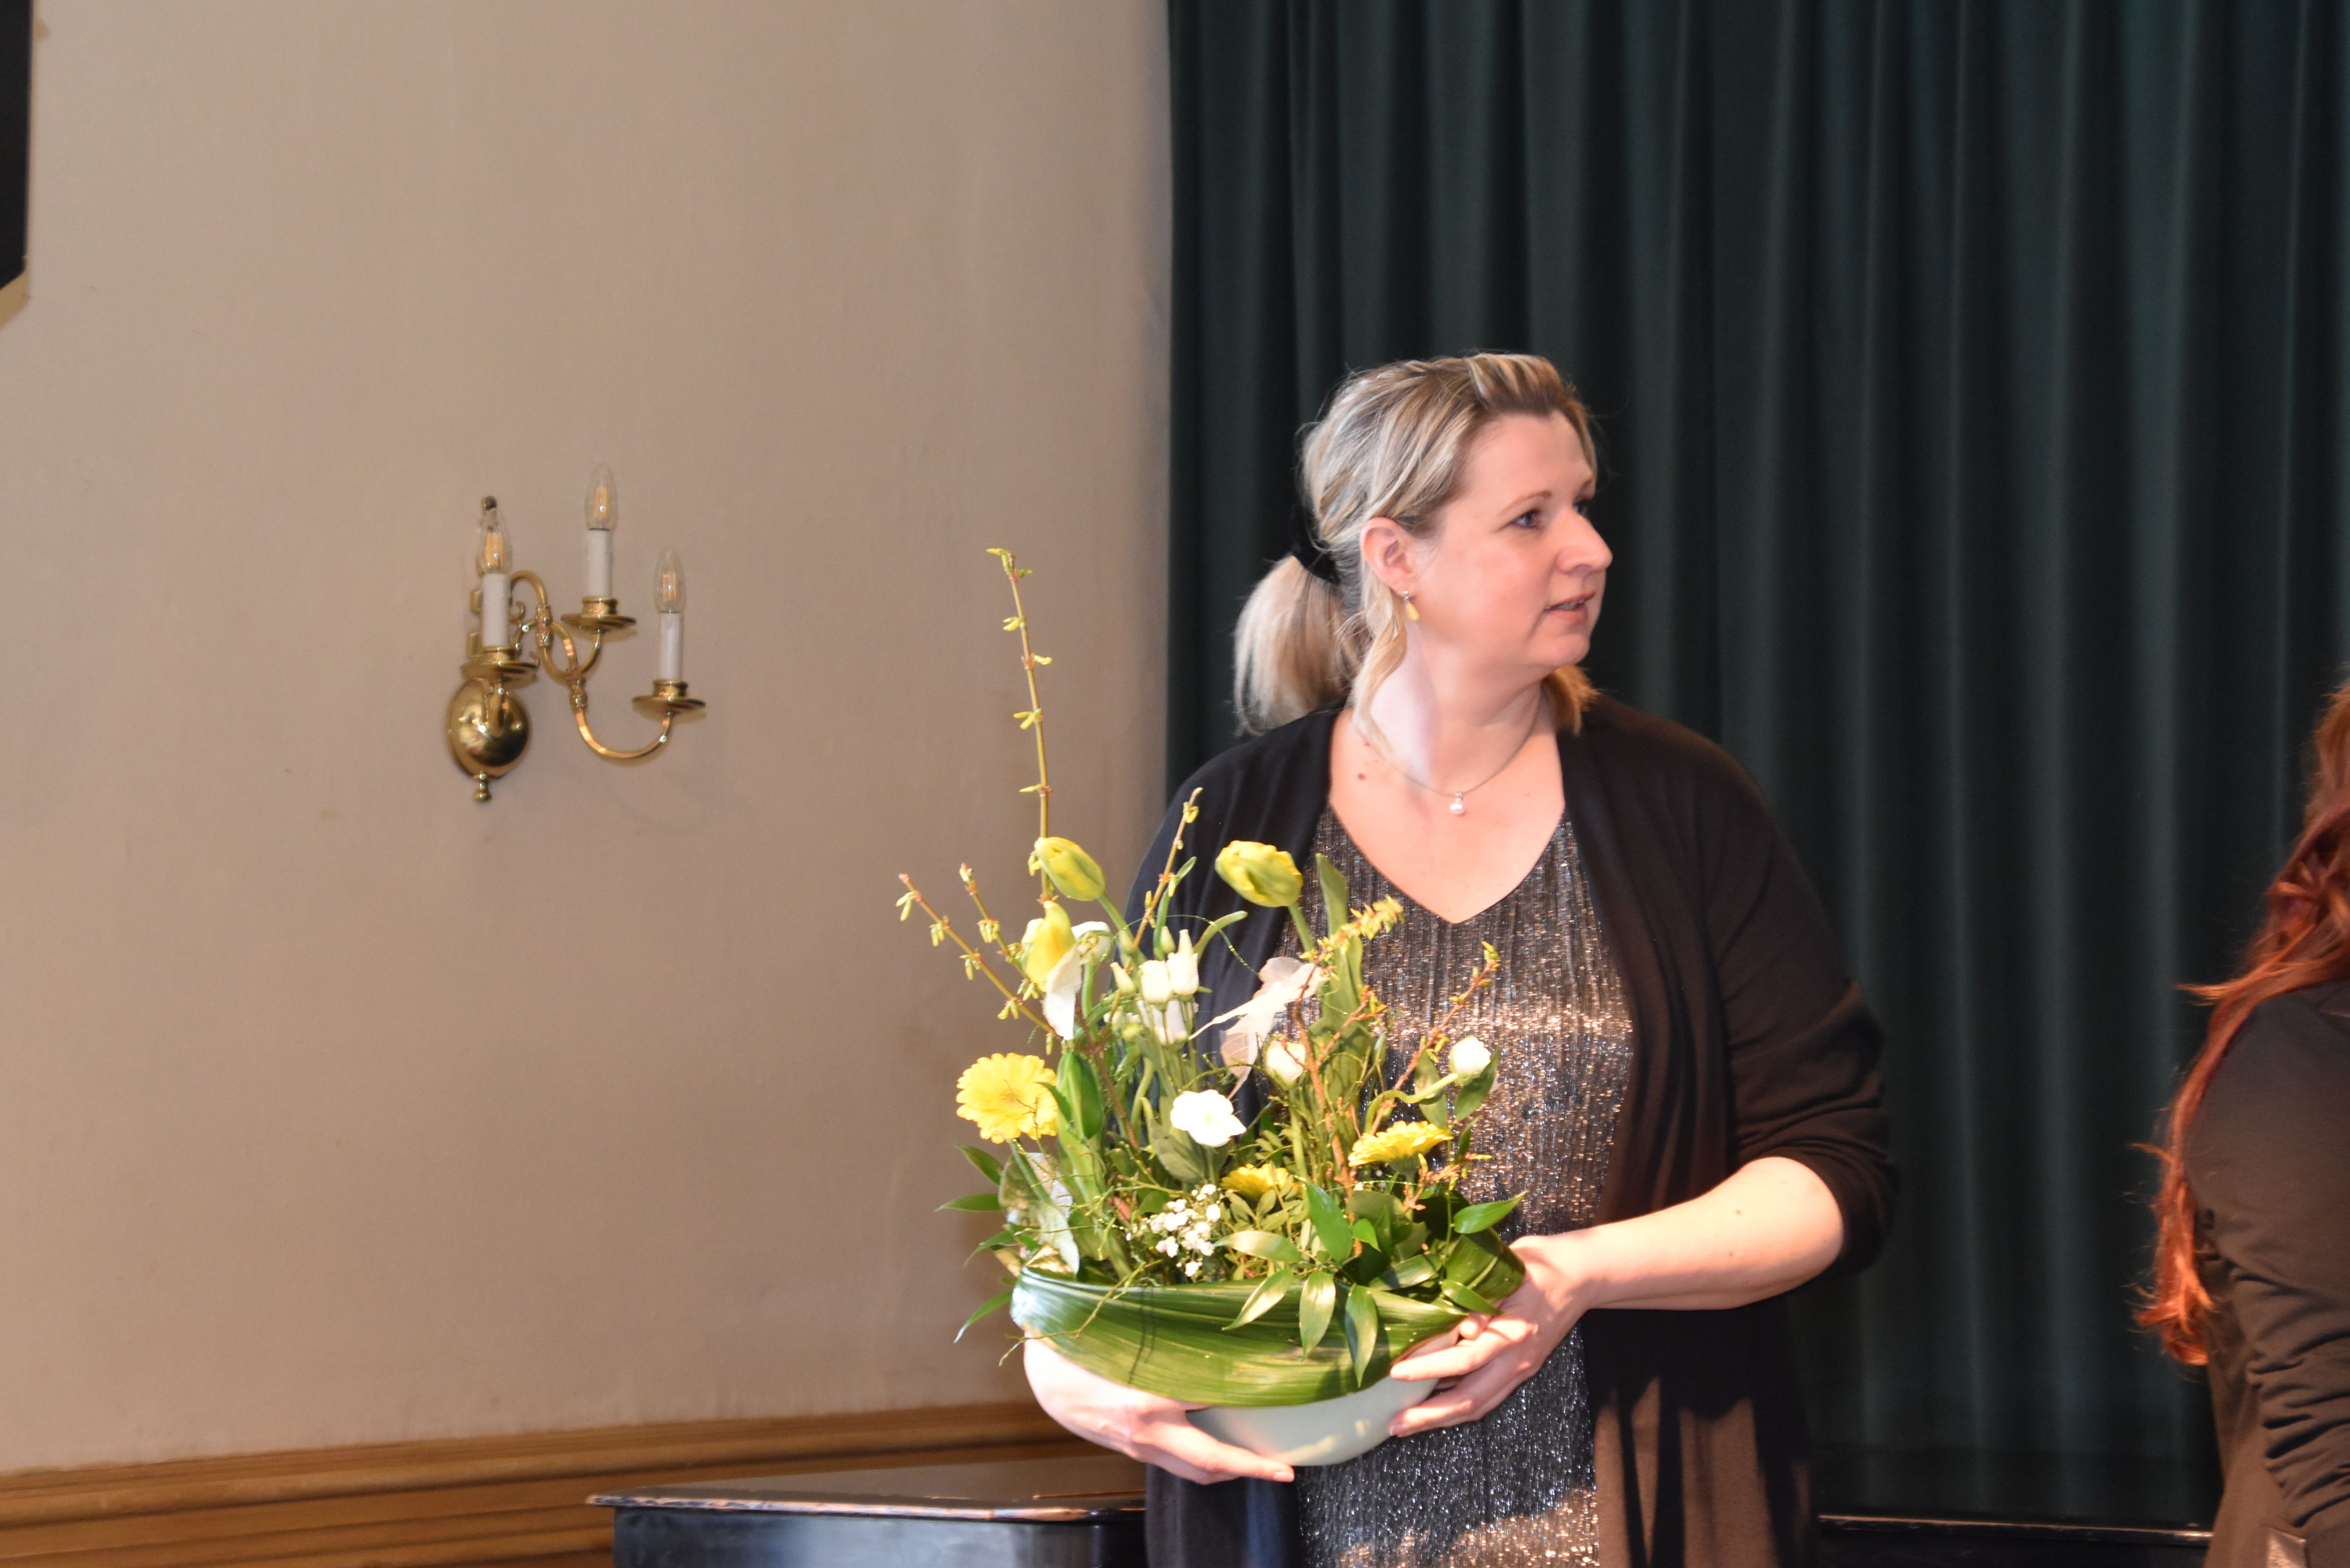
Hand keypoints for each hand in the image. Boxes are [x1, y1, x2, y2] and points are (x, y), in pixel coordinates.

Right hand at [1022, 1336, 1294, 1484]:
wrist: (1042, 1376)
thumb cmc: (1083, 1348)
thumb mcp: (1125, 1339)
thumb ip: (1168, 1342)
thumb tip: (1213, 1329)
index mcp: (1148, 1399)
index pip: (1212, 1403)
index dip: (1248, 1401)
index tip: (1279, 1398)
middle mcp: (1149, 1431)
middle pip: (1208, 1461)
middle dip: (1249, 1469)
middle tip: (1282, 1470)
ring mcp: (1140, 1446)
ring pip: (1192, 1470)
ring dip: (1226, 1471)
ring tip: (1257, 1463)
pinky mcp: (1133, 1451)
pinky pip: (1175, 1463)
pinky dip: (1200, 1461)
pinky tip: (1215, 1446)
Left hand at [1385, 1232, 1599, 1436]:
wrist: (1584, 1275)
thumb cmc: (1541, 1264)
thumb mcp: (1510, 1270)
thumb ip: (1484, 1299)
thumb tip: (1462, 1328)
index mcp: (1514, 1334)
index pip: (1465, 1360)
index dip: (1429, 1368)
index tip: (1396, 1372)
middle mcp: (1518, 1360)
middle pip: (1471, 1400)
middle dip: (1430, 1416)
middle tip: (1394, 1425)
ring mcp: (1521, 1368)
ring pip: (1479, 1405)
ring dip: (1443, 1418)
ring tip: (1408, 1424)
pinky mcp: (1521, 1369)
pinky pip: (1488, 1396)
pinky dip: (1460, 1405)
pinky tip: (1435, 1405)